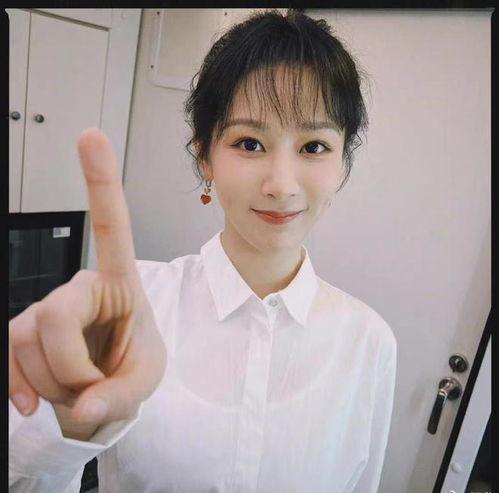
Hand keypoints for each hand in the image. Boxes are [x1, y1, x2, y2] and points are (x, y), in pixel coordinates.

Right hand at [9, 128, 166, 438]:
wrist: (109, 388)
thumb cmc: (133, 367)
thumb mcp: (144, 380)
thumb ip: (118, 395)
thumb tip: (83, 410)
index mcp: (120, 284)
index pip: (112, 226)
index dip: (99, 181)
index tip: (91, 135)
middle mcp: (80, 287)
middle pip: (55, 315)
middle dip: (70, 366)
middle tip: (92, 385)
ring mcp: (47, 308)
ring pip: (28, 339)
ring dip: (54, 380)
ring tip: (78, 388)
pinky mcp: (23, 330)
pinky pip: (6, 355)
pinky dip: (19, 386)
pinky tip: (31, 402)